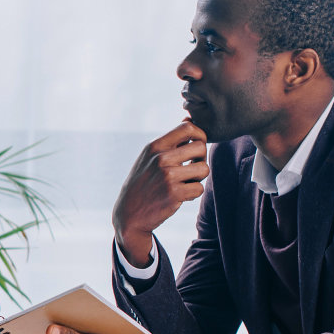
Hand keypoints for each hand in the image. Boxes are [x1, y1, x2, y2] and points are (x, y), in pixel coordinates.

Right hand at [111, 119, 208, 264]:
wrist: (130, 213)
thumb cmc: (143, 182)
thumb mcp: (149, 157)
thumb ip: (170, 141)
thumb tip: (188, 119)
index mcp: (155, 146)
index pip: (187, 127)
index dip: (200, 135)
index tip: (196, 146)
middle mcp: (161, 158)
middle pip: (201, 147)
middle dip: (202, 158)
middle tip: (192, 168)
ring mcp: (168, 176)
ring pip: (204, 169)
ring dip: (198, 178)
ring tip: (185, 182)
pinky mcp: (174, 193)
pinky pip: (199, 188)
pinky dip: (193, 193)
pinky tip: (180, 195)